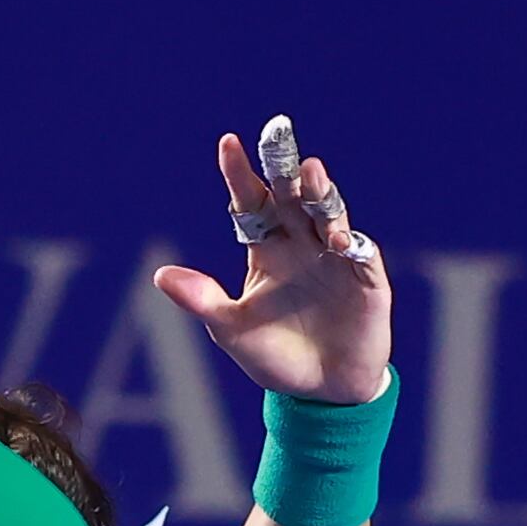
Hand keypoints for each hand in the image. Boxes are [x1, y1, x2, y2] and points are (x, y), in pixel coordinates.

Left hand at [153, 127, 392, 403]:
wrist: (321, 393)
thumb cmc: (274, 356)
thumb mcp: (231, 330)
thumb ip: (202, 301)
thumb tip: (160, 275)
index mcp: (265, 249)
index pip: (250, 202)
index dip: (240, 173)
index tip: (228, 143)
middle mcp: (300, 244)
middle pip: (290, 195)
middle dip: (284, 165)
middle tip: (276, 132)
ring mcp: (335, 259)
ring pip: (327, 214)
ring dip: (318, 193)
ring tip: (309, 172)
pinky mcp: (366, 281)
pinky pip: (360, 254)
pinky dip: (348, 243)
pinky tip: (335, 239)